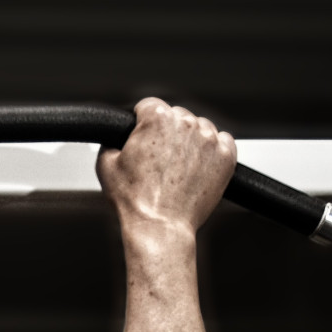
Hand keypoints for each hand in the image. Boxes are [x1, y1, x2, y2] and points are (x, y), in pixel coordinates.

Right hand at [95, 97, 235, 236]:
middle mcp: (186, 124)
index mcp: (157, 119)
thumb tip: (115, 139)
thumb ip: (110, 142)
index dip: (141, 122)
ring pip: (199, 128)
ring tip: (176, 167)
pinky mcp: (225, 157)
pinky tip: (196, 167)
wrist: (160, 226)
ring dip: (189, 141)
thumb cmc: (136, 201)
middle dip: (166, 133)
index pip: (149, 105)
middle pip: (176, 116)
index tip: (142, 136)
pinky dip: (211, 152)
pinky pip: (222, 142)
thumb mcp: (106, 166)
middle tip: (157, 159)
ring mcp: (209, 140)